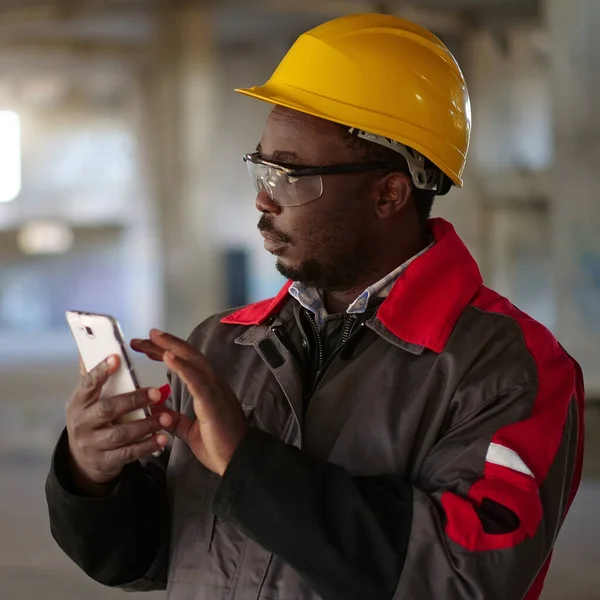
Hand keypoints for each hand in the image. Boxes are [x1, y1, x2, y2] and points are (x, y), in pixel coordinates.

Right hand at [66, 354, 171, 495]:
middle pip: (107, 410)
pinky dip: (147, 446)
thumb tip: (92, 347)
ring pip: (121, 434)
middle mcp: (82, 424)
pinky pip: (128, 454)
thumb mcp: (86, 401)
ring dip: (146, 425)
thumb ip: (92, 377)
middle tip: (156, 393)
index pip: (87, 384)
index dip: (100, 372)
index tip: (116, 358)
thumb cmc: (91, 421)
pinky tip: (163, 439)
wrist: (82, 462)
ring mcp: (93, 445)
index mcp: (78, 403)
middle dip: (133, 400)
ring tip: (167, 417)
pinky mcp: (105, 462)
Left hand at [131, 330, 248, 475]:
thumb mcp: (190, 431)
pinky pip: (196, 380)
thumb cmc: (220, 446)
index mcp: (207, 389)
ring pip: (193, 361)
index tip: (146, 346)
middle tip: (142, 337)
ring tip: (153, 338)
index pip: (186, 363)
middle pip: (188, 356)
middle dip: (165, 343)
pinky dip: (182, 367)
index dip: (166, 351)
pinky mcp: (212, 401)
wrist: (238, 460)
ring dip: (172, 347)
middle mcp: (212, 384)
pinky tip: (168, 357)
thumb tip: (156, 411)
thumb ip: (175, 419)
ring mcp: (214, 390)